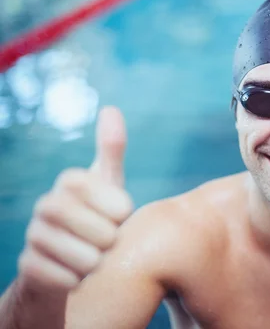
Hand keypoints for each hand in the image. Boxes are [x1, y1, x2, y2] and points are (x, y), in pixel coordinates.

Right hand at [18, 106, 133, 291]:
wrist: (66, 259)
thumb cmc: (96, 216)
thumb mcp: (108, 184)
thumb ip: (111, 150)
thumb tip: (111, 108)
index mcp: (71, 181)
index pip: (119, 204)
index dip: (122, 214)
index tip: (118, 215)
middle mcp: (47, 204)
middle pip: (104, 233)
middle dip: (112, 242)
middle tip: (105, 240)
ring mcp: (34, 235)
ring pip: (87, 260)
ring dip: (97, 264)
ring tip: (91, 255)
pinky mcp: (27, 267)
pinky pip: (68, 281)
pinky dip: (78, 281)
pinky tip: (73, 272)